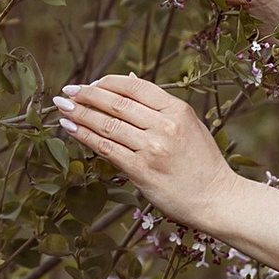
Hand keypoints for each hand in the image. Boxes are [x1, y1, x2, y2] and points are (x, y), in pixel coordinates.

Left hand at [54, 75, 240, 228]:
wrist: (216, 198)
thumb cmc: (202, 163)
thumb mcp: (188, 125)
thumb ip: (158, 106)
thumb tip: (127, 80)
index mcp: (177, 110)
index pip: (133, 86)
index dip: (105, 82)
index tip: (87, 84)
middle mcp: (165, 126)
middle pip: (116, 103)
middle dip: (86, 96)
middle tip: (66, 93)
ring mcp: (152, 148)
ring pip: (107, 124)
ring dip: (79, 114)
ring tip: (62, 109)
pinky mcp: (142, 170)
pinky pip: (106, 148)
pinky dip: (85, 136)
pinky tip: (71, 129)